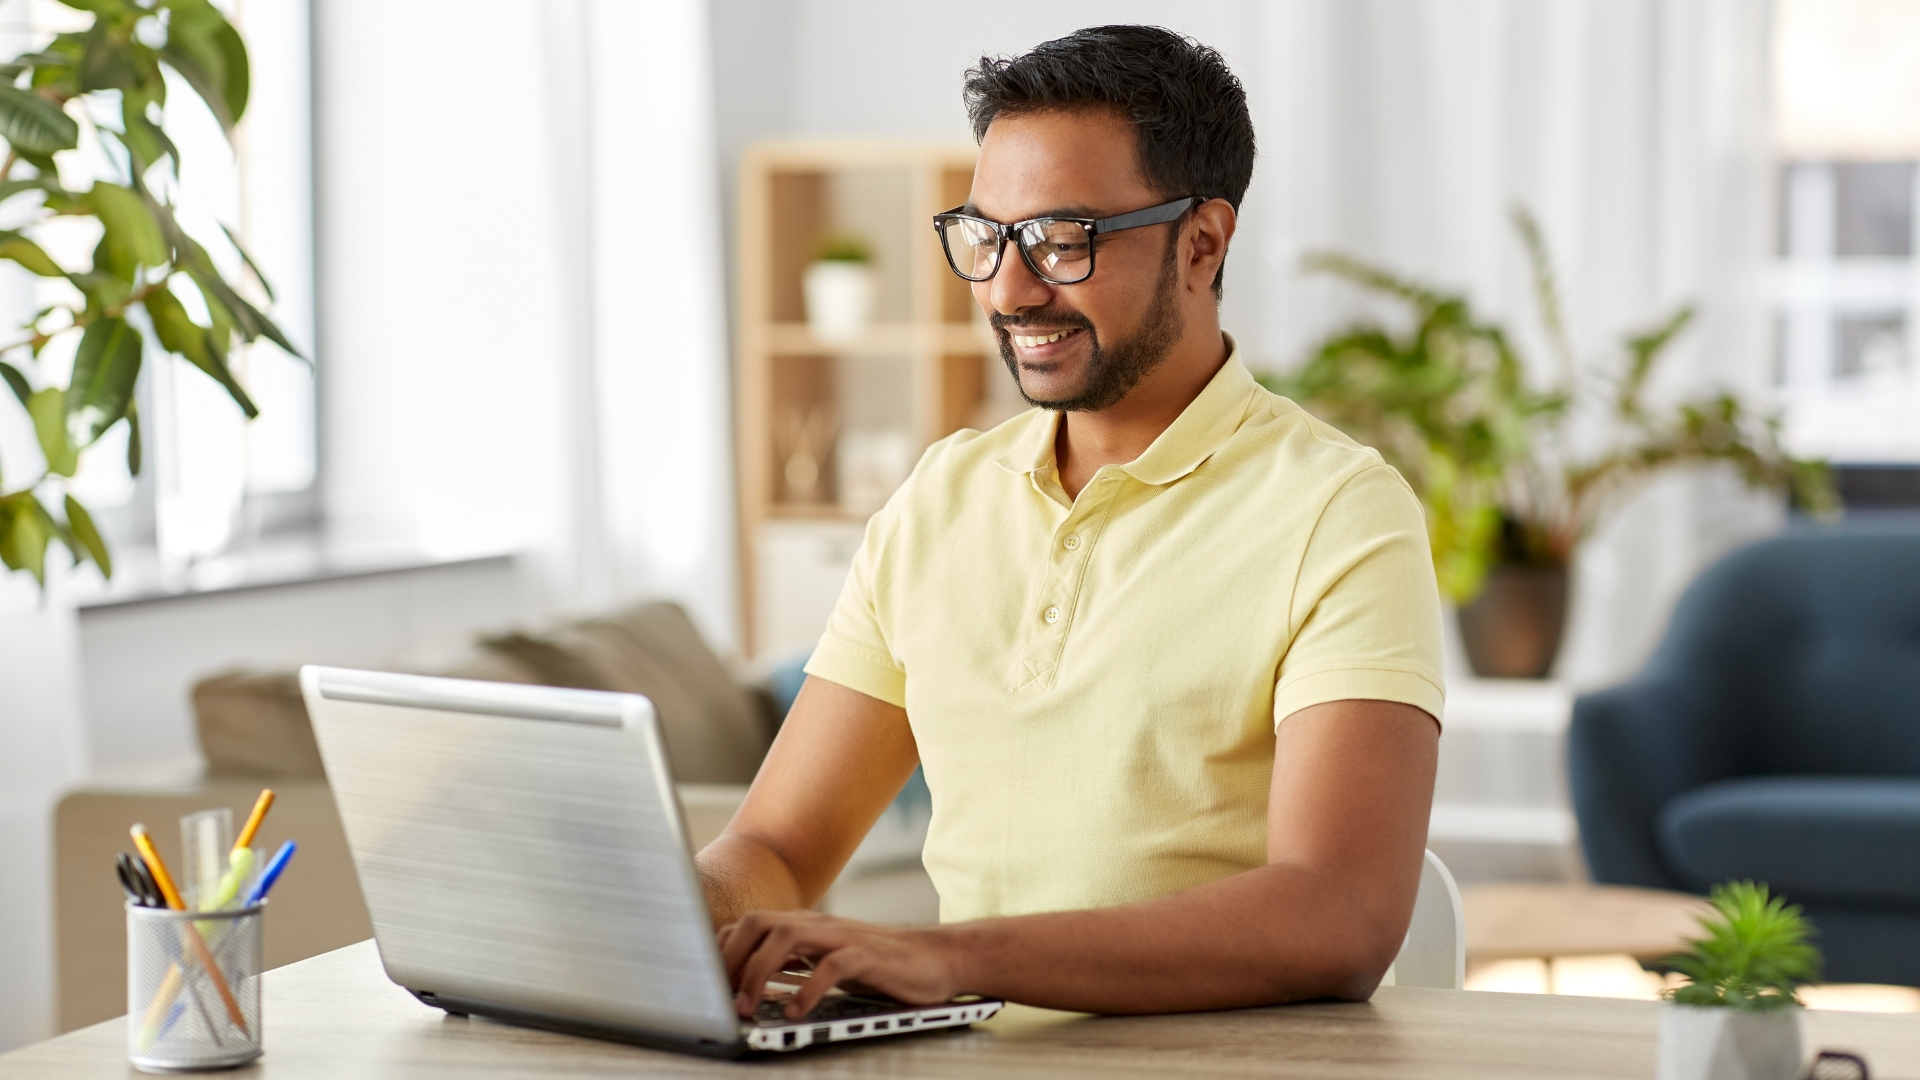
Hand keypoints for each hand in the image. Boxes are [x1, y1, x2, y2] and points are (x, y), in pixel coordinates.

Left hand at [718, 909, 963, 1019]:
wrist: (937, 958)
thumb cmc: (880, 964)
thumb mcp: (826, 960)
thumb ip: (793, 963)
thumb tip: (747, 983)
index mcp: (804, 925)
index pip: (748, 925)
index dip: (720, 951)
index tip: (704, 984)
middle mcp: (818, 925)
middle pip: (758, 922)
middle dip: (731, 958)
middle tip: (720, 998)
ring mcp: (842, 937)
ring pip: (787, 936)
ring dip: (758, 972)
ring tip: (748, 1007)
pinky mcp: (869, 956)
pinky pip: (831, 966)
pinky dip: (807, 990)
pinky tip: (796, 1012)